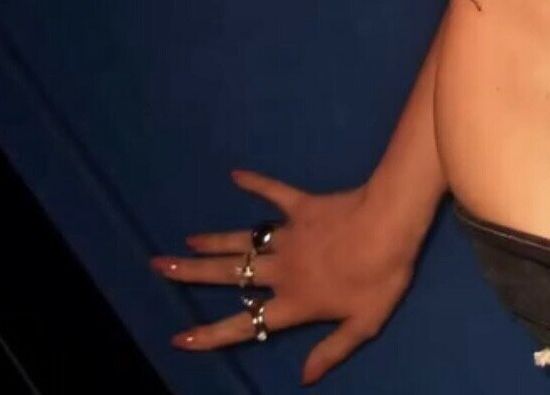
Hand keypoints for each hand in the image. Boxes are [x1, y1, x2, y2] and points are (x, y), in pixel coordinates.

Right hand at [151, 169, 424, 384]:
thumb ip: (331, 351)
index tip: (179, 337)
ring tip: (184, 241)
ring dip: (212, 240)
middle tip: (159, 266)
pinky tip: (236, 174)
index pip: (245, 324)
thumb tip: (304, 377)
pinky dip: (257, 183)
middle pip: (229, 275)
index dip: (211, 334)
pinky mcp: (302, 206)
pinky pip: (275, 193)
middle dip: (191, 273)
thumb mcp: (363, 325)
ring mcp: (289, 235)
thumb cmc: (379, 277)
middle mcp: (281, 270)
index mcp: (294, 302)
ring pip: (242, 241)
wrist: (389, 225)